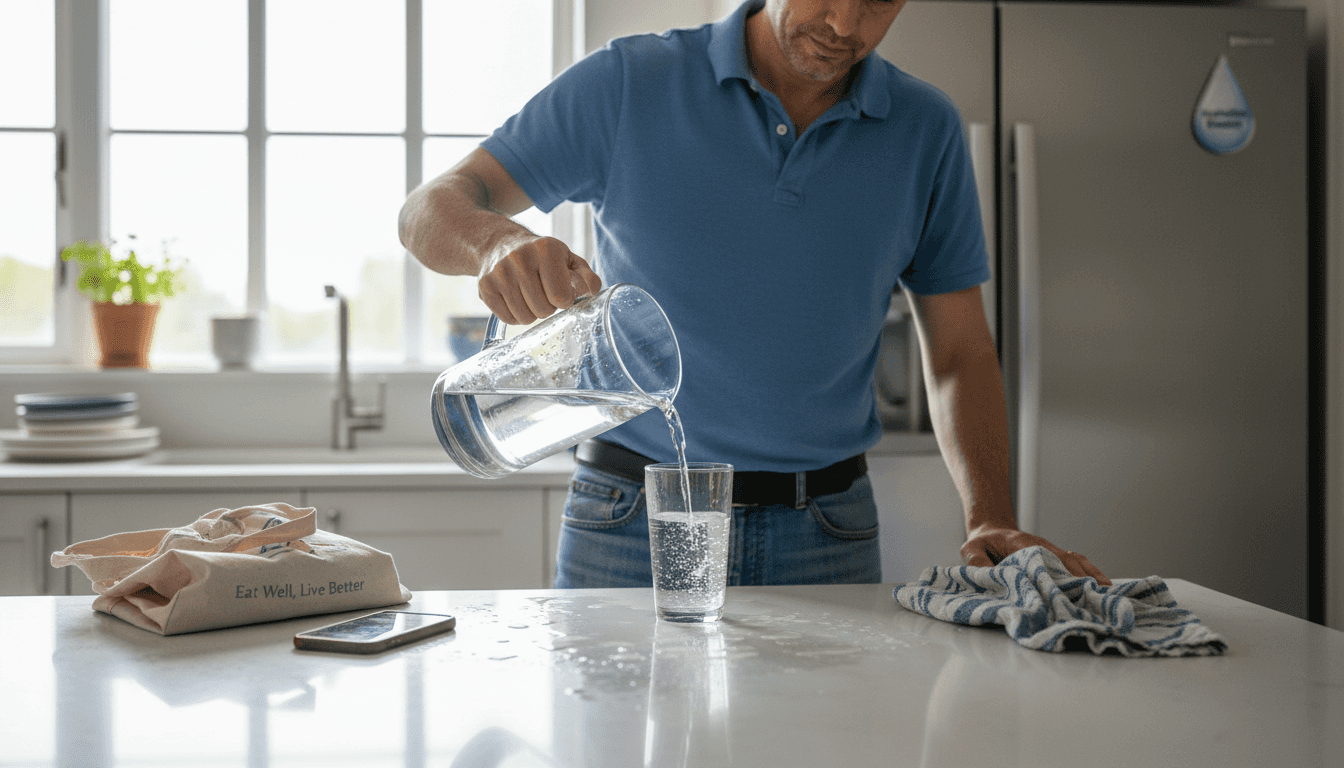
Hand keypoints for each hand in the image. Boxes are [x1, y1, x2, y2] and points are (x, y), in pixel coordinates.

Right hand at [478, 236, 602, 324]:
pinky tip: (515, 299)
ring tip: (530, 295)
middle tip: (543, 292)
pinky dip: (515, 316)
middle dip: (548, 307)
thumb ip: (586, 277)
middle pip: (544, 310)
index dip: (565, 299)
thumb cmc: (541, 256)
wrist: (500, 244)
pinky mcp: (484, 287)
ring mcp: (499, 273)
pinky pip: (508, 319)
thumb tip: (592, 290)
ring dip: (532, 313)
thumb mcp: (568, 259)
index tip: (561, 290)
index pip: (562, 297)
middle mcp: (519, 258)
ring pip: (525, 318)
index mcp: (546, 249)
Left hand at [961, 525, 1111, 584]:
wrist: (990, 529)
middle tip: (1098, 598)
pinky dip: (1091, 574)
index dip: (1060, 572)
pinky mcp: (1054, 558)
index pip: (1046, 558)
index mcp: (1024, 545)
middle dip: (1083, 579)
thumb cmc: (981, 542)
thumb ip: (977, 561)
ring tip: (1108, 595)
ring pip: (1077, 562)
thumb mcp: (971, 549)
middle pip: (1068, 562)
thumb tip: (989, 575)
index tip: (1072, 587)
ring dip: (1092, 576)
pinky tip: (1104, 588)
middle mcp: (1043, 547)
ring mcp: (1051, 552)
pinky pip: (1077, 564)